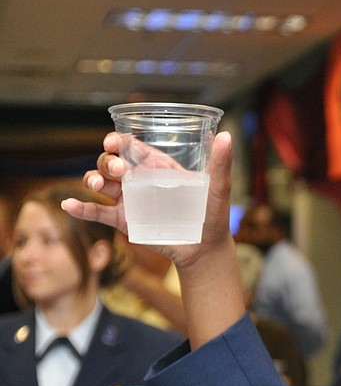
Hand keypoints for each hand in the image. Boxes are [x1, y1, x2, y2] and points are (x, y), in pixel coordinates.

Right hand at [61, 131, 234, 269]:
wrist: (205, 249)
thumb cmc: (213, 215)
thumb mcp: (219, 189)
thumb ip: (221, 164)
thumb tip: (227, 136)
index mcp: (159, 166)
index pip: (132, 147)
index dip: (118, 141)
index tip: (113, 142)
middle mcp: (140, 180)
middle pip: (111, 162)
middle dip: (107, 162)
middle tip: (120, 171)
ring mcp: (130, 200)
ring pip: (100, 183)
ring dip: (92, 179)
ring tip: (98, 185)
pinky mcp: (124, 221)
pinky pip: (97, 212)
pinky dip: (81, 208)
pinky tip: (69, 205)